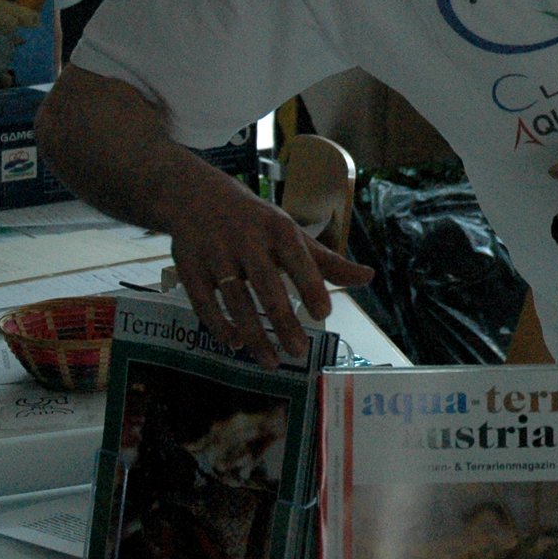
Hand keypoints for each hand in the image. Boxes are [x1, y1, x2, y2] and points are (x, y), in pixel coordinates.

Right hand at [164, 181, 374, 366]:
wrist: (197, 197)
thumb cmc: (256, 222)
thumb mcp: (292, 234)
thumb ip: (327, 262)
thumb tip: (368, 277)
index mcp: (277, 229)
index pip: (297, 258)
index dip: (310, 285)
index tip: (324, 314)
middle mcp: (245, 239)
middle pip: (265, 283)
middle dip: (282, 319)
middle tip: (299, 350)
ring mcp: (215, 252)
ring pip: (234, 298)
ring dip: (253, 333)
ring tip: (271, 361)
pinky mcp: (189, 265)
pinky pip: (203, 300)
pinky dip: (218, 324)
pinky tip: (235, 343)